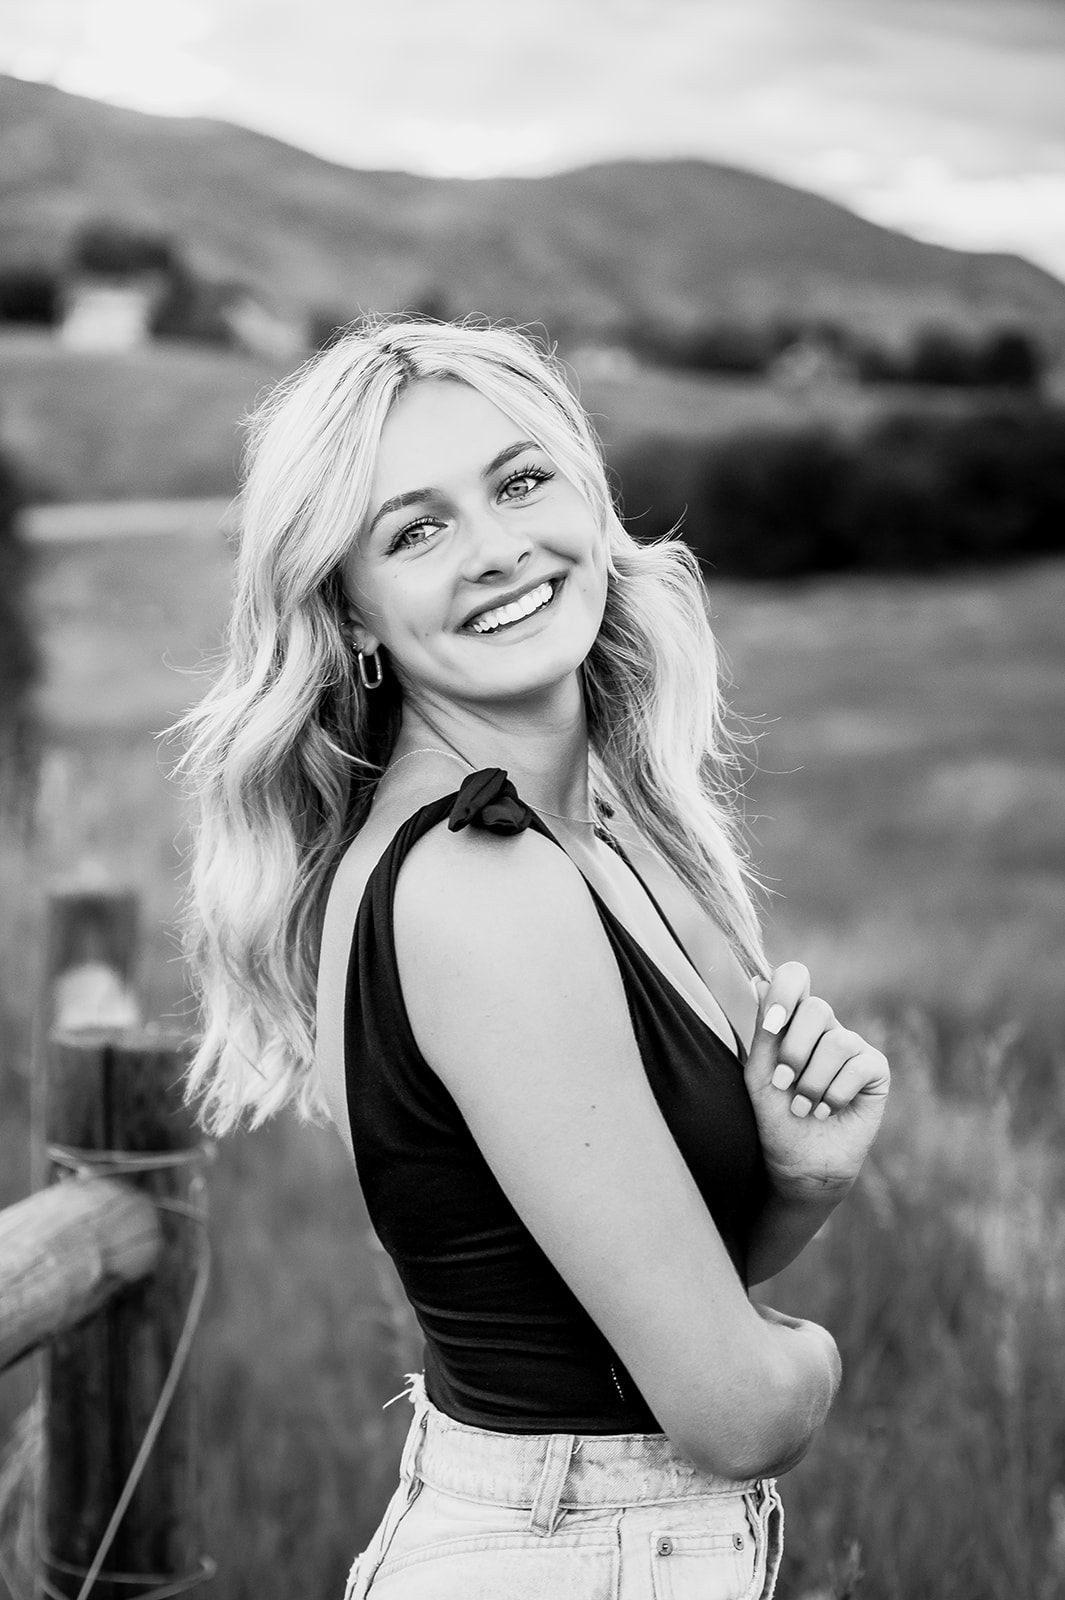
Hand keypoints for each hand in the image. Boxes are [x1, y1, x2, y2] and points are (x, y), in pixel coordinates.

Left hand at [744, 963, 889, 1203]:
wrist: (798, 1164)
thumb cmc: (774, 1118)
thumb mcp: (760, 1074)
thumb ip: (765, 1031)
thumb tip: (760, 980)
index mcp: (793, 1022)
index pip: (796, 978)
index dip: (786, 990)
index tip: (773, 1022)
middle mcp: (826, 1029)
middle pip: (816, 1009)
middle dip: (794, 1051)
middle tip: (783, 1083)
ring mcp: (853, 1048)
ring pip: (838, 1042)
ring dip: (813, 1082)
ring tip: (803, 1108)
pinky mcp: (875, 1071)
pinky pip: (859, 1066)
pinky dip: (836, 1093)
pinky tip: (827, 1111)